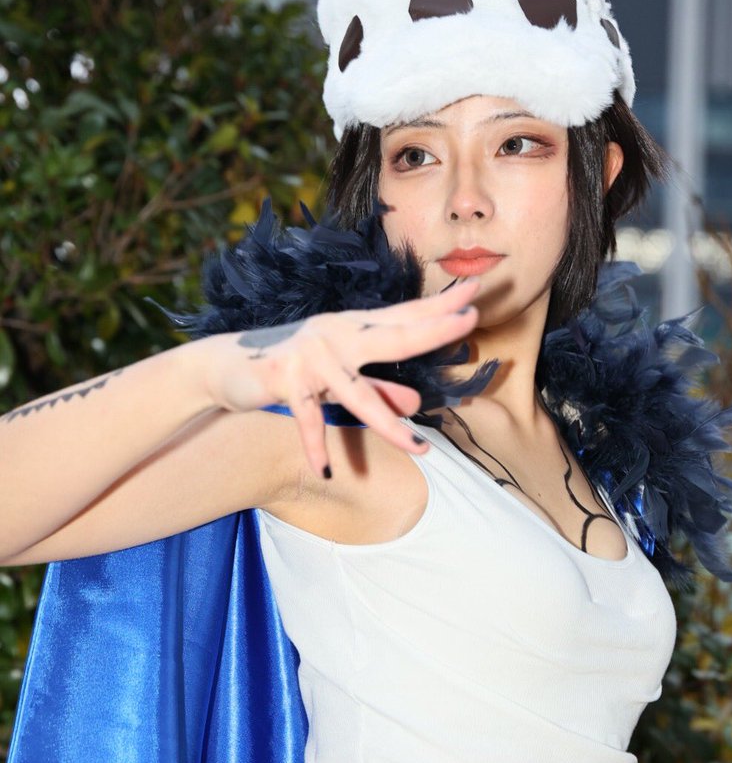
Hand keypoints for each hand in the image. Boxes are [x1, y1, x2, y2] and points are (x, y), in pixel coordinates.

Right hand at [196, 278, 479, 476]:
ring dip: (389, 427)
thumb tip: (416, 402)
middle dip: (432, 329)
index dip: (439, 305)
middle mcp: (336, 335)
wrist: (224, 366)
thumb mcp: (338, 378)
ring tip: (418, 451)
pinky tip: (327, 471)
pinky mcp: (285, 379)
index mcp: (353, 329)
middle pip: (393, 336)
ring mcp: (311, 356)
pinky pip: (308, 418)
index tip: (475, 291)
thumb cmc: (289, 368)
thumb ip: (378, 388)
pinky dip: (315, 446)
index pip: (405, 315)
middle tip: (470, 318)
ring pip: (358, 395)